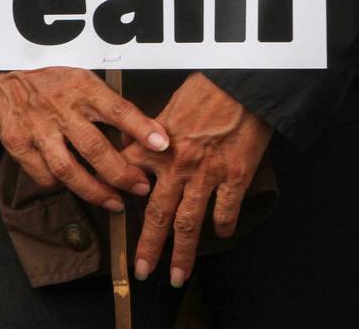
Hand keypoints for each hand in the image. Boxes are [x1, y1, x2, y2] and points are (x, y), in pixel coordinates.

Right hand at [0, 67, 169, 210]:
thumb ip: (110, 107)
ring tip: (114, 202)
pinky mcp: (18, 144)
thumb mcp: (87, 81)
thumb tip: (142, 137)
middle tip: (141, 187)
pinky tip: (76, 187)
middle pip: (94, 148)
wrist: (9, 76)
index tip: (162, 144)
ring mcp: (37, 128)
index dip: (141, 128)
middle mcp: (60, 109)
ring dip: (95, 191)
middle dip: (121, 173)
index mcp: (83, 89)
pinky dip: (63, 186)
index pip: (117, 109)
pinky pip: (44, 175)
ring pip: (68, 169)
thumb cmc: (57, 81)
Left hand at [122, 72, 272, 287]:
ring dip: (183, 253)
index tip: (115, 222)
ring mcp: (206, 174)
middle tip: (142, 270)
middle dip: (149, 247)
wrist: (243, 83)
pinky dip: (223, 227)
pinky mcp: (235, 176)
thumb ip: (150, 132)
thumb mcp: (168, 106)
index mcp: (156, 146)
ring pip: (189, 223)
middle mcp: (177, 165)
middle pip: (157, 215)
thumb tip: (133, 146)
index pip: (127, 179)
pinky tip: (221, 234)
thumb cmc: (207, 89)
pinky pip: (226, 211)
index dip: (119, 203)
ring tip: (178, 275)